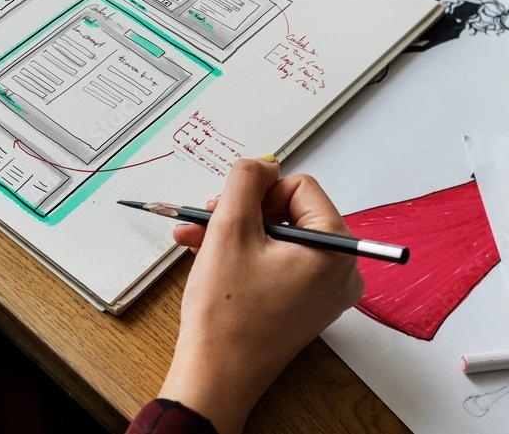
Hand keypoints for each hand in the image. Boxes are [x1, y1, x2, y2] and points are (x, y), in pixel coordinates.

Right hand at [157, 158, 363, 433]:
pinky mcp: (304, 303)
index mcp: (336, 250)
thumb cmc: (227, 312)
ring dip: (235, 231)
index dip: (258, 191)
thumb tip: (262, 164)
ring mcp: (323, 291)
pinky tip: (207, 254)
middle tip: (208, 219)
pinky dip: (243, 253)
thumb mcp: (230, 228)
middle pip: (288, 211)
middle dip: (242, 212)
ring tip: (197, 238)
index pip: (300, 187)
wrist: (215, 374)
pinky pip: (276, 261)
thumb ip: (246, 181)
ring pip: (277, 236)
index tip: (229, 208)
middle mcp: (341, 271)